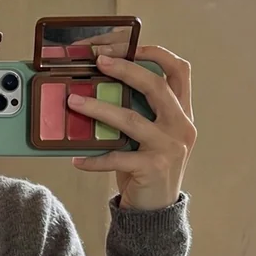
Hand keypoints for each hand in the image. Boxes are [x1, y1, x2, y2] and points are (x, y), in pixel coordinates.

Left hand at [66, 44, 195, 211]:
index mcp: (182, 113)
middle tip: (98, 61)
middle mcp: (181, 126)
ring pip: (131, 118)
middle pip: (156, 85)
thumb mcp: (149, 136)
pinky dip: (94, 158)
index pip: (179, 71)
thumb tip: (97, 87)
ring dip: (98, 107)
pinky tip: (76, 159)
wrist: (156, 210)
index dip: (156, 53)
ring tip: (73, 101)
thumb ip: (138, 112)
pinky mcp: (153, 168)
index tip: (129, 45)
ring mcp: (170, 147)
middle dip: (126, 69)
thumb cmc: (146, 167)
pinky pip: (117, 157)